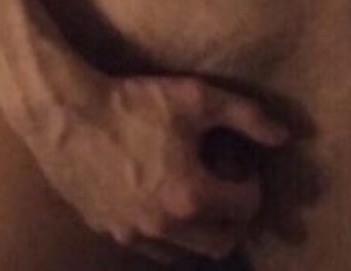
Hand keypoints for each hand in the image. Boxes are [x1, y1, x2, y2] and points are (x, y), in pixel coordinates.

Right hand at [26, 71, 292, 263]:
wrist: (66, 114)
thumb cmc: (133, 102)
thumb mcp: (196, 98)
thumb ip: (246, 116)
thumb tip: (284, 136)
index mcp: (191, 196)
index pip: (245, 207)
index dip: (252, 184)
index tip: (243, 165)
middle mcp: (165, 227)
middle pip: (221, 244)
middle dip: (234, 218)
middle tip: (229, 187)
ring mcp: (135, 235)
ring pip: (186, 252)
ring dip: (202, 229)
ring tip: (199, 194)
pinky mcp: (110, 230)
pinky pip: (152, 245)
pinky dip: (169, 231)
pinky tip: (163, 195)